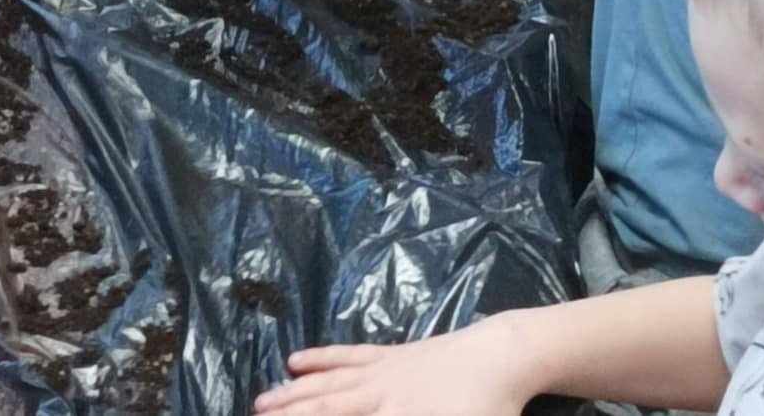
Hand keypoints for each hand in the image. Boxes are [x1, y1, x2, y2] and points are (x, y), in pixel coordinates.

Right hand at [253, 327, 532, 415]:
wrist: (501, 357)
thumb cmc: (489, 409)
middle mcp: (380, 394)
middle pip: (326, 406)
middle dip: (290, 415)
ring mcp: (382, 370)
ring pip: (328, 381)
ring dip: (293, 392)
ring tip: (262, 399)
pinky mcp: (390, 353)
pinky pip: (347, 356)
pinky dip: (320, 359)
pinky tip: (296, 361)